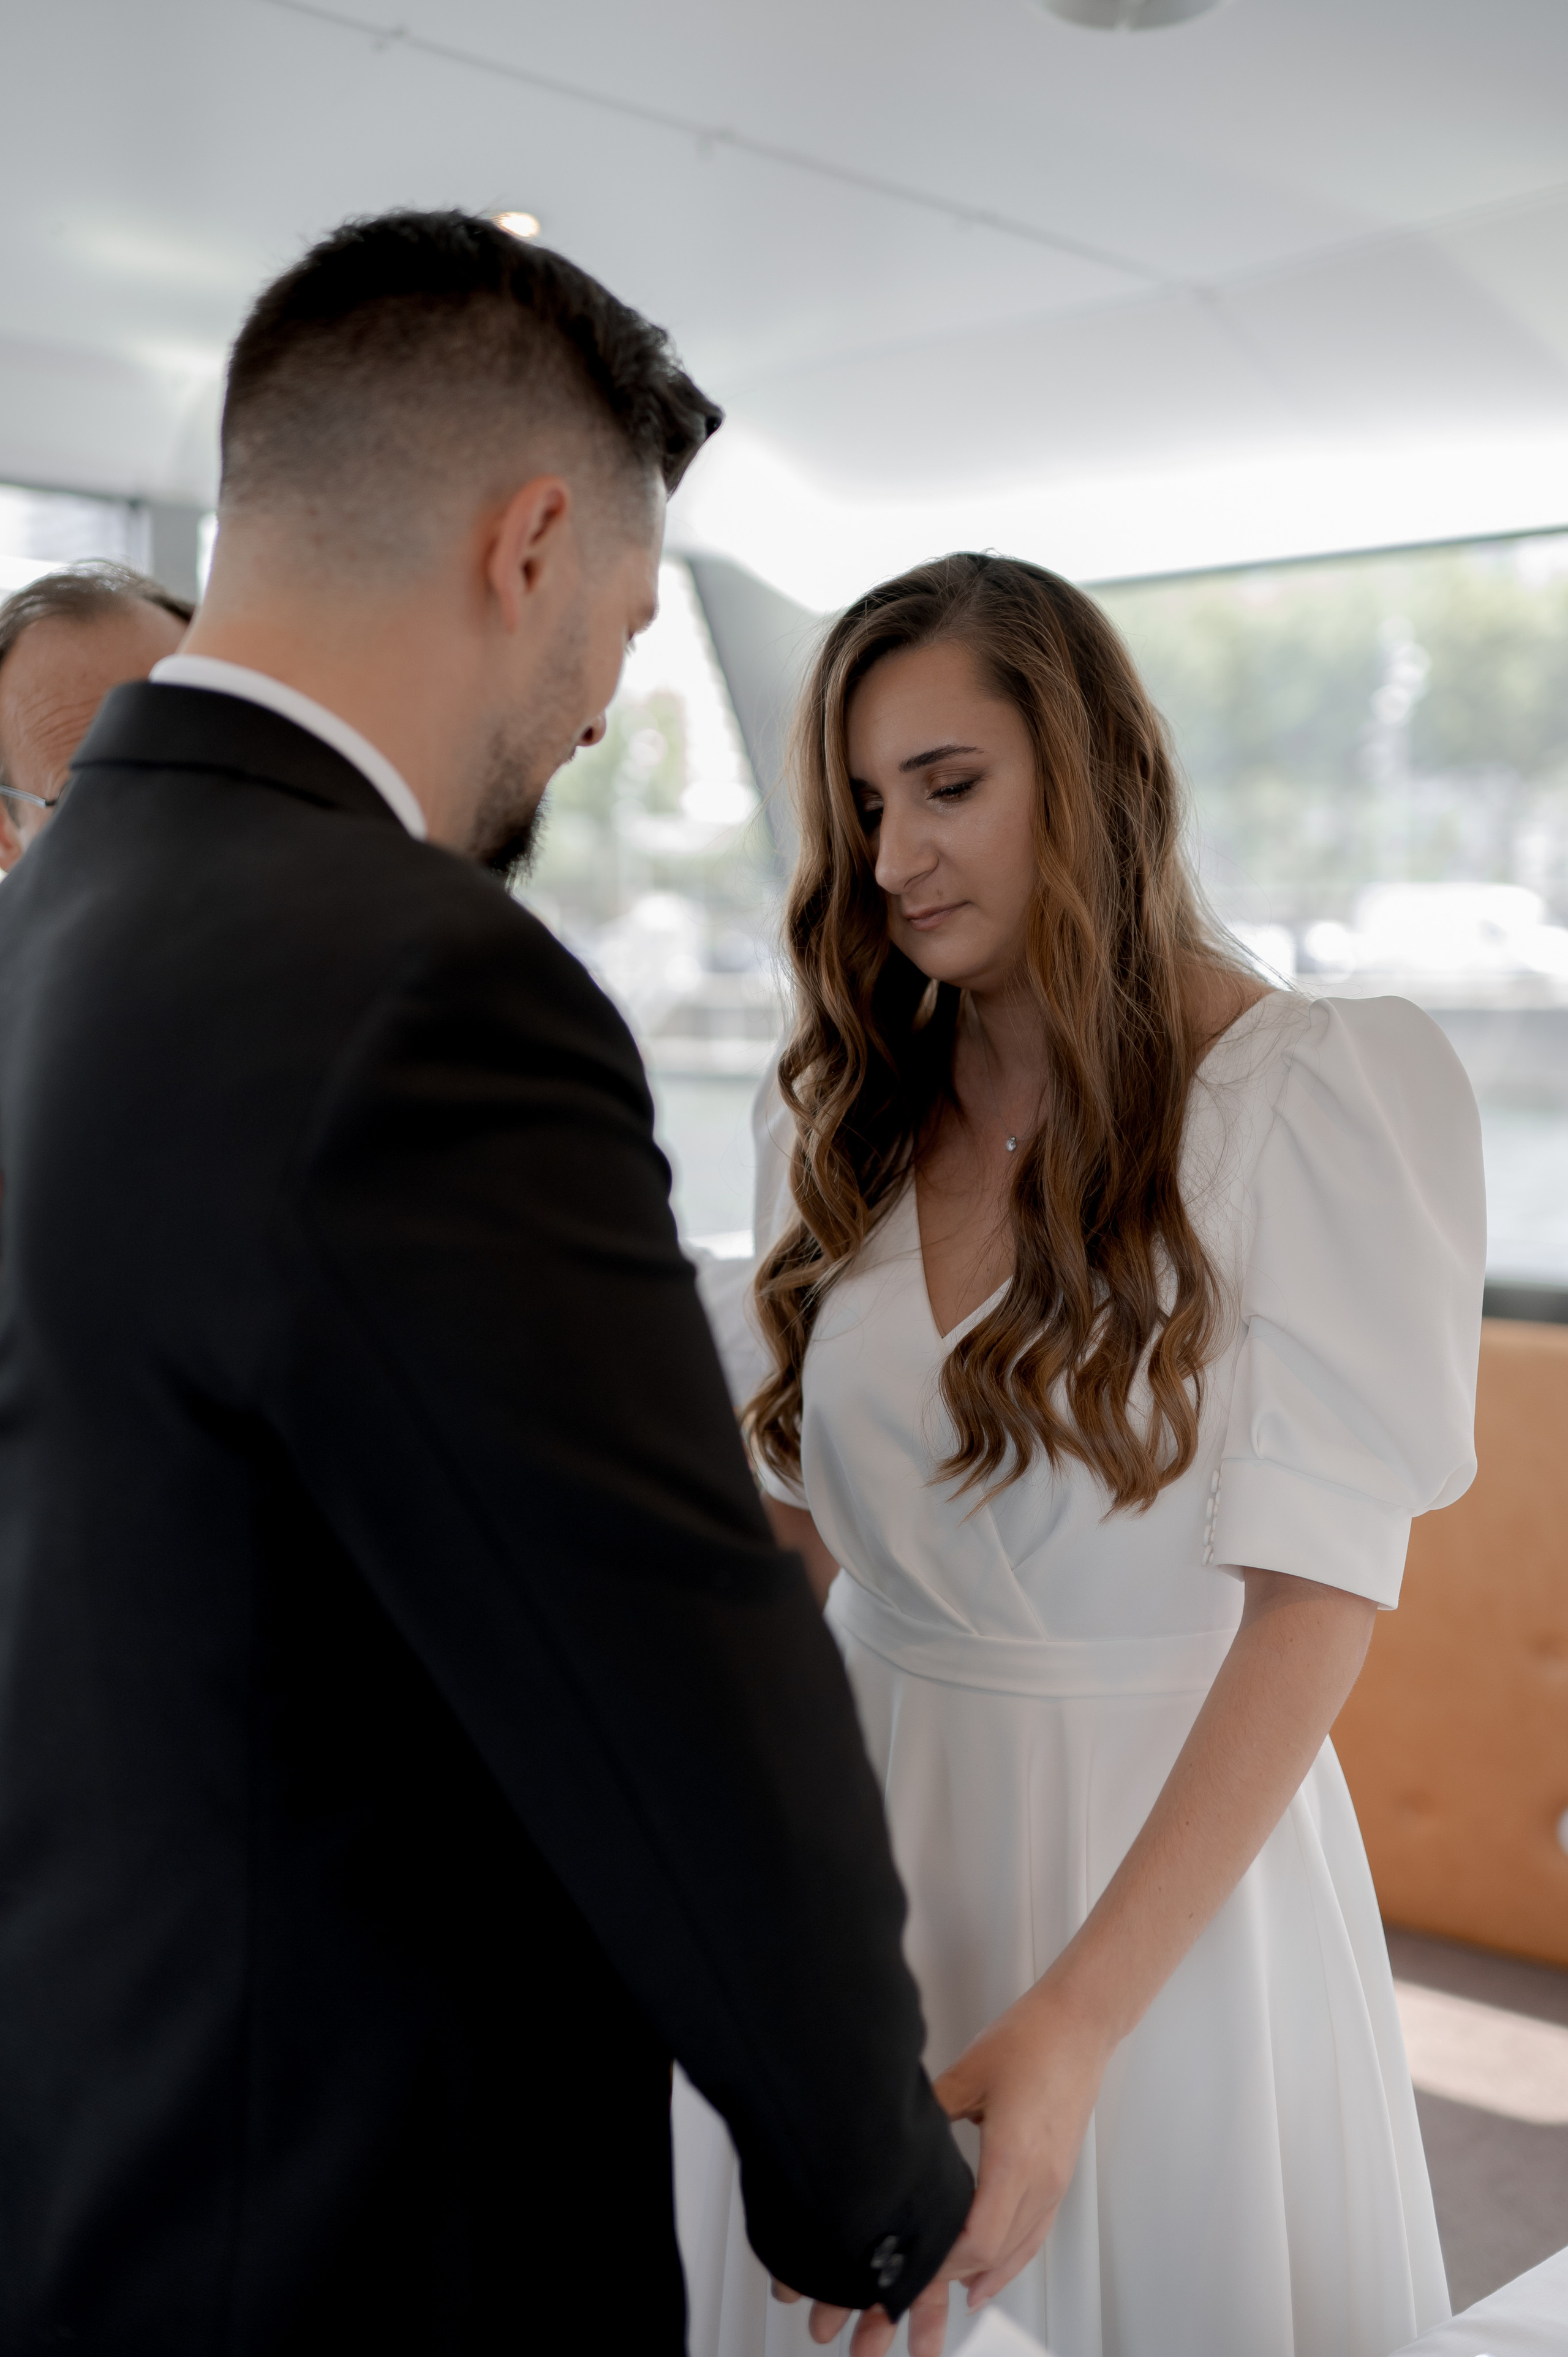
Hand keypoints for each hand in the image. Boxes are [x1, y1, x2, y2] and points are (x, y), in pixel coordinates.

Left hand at [806, 1975, 1112, 2354]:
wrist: (1078, 2025)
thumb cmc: (1031, 2040)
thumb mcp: (966, 2074)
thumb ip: (929, 2114)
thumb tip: (893, 2138)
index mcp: (1014, 2157)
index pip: (977, 2239)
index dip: (940, 2263)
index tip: (907, 2265)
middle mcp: (1039, 2179)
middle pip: (993, 2255)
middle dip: (948, 2278)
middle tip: (910, 2288)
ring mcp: (1052, 2183)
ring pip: (1015, 2252)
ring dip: (978, 2277)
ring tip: (940, 2299)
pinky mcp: (1056, 2178)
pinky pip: (1032, 2236)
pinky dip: (1008, 2263)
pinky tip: (988, 2279)